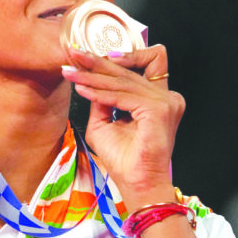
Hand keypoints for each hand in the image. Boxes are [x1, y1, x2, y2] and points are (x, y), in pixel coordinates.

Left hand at [61, 45, 184, 210]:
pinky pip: (123, 95)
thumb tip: (87, 78)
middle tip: (73, 53)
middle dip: (96, 62)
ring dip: (93, 76)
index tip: (85, 56)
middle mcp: (167, 97)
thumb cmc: (123, 159)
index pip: (139, 67)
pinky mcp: (159, 110)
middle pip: (128, 70)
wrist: (137, 184)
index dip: (113, 59)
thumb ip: (101, 100)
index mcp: (158, 99)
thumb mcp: (104, 123)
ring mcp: (166, 102)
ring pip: (123, 80)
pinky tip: (82, 89)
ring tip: (70, 73)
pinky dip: (101, 92)